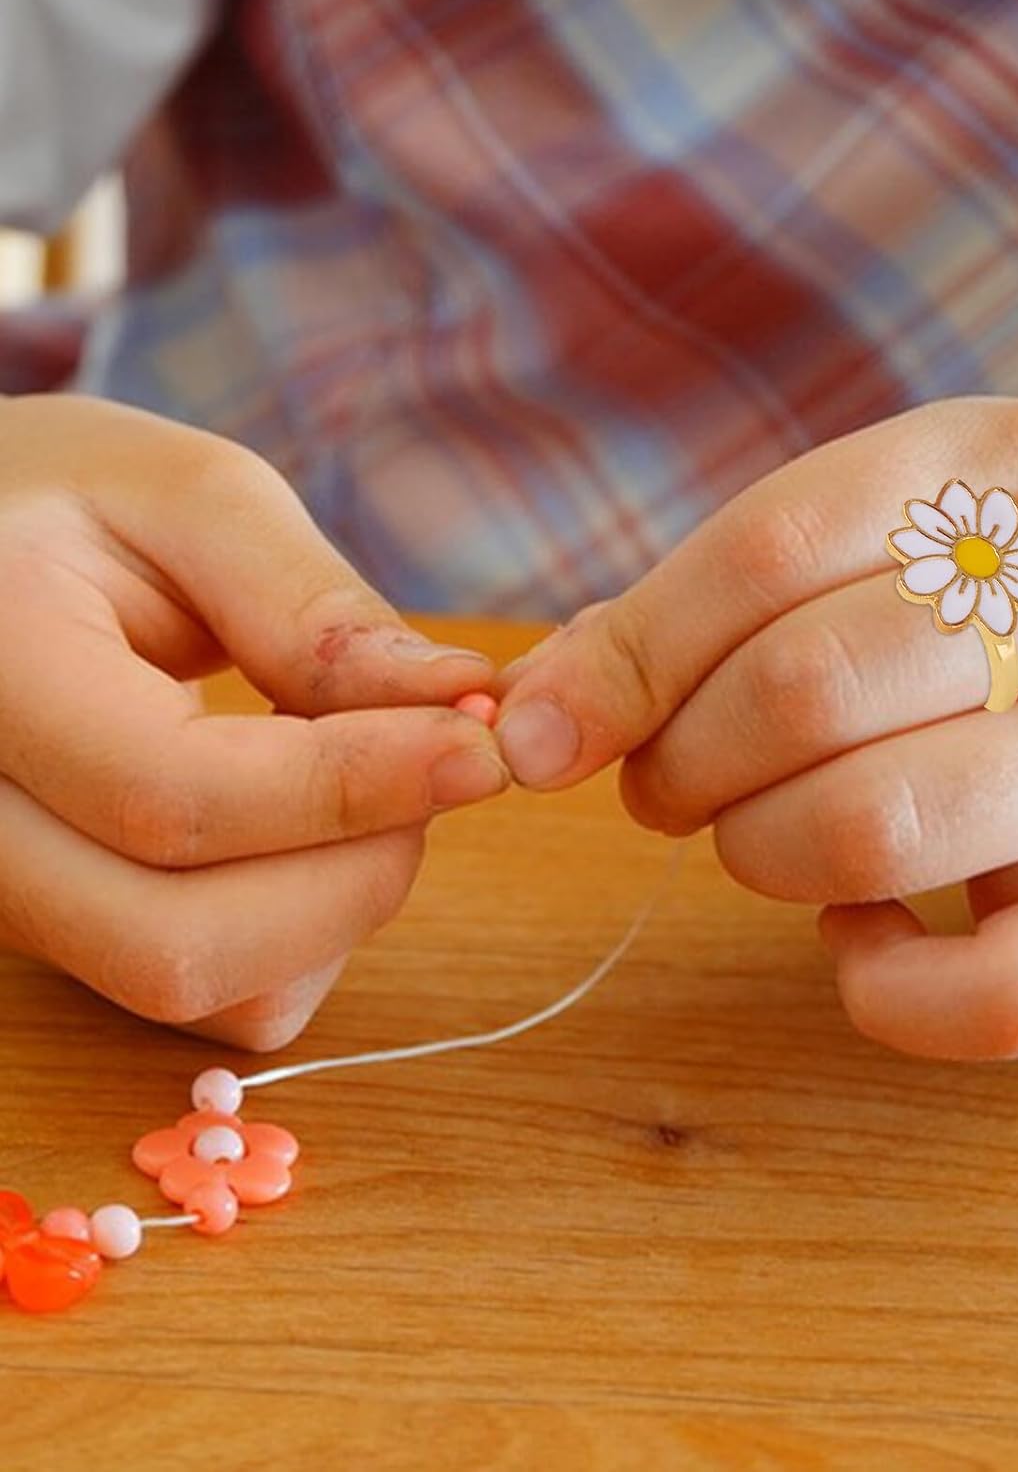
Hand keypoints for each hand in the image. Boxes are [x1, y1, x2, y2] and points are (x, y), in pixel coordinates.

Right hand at [0, 395, 507, 1048]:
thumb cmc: (72, 504)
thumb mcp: (193, 501)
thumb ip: (316, 613)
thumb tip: (462, 708)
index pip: (174, 794)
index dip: (355, 787)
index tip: (480, 747)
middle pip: (178, 941)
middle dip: (357, 871)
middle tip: (430, 763)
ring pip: (198, 988)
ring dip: (337, 905)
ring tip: (362, 777)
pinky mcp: (52, 933)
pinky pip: (205, 1001)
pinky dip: (301, 939)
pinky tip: (305, 831)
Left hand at [495, 398, 1017, 1059]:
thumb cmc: (1005, 650)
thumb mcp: (884, 566)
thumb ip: (712, 615)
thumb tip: (538, 709)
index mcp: (1014, 465)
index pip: (771, 549)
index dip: (627, 656)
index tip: (545, 734)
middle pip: (808, 687)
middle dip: (681, 763)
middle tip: (668, 791)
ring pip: (877, 827)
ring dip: (760, 855)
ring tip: (764, 842)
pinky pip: (983, 994)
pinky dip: (875, 986)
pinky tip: (864, 937)